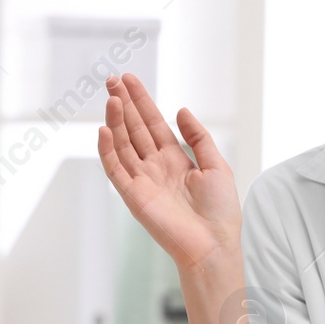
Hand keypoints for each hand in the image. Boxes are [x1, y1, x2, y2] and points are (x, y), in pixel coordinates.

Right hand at [97, 73, 240, 270]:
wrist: (213, 244)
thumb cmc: (220, 211)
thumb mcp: (216, 165)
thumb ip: (198, 137)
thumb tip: (180, 109)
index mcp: (175, 159)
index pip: (153, 123)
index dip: (141, 101)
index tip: (128, 79)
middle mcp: (155, 167)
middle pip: (134, 129)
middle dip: (124, 104)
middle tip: (112, 79)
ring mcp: (142, 180)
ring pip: (122, 144)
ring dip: (116, 121)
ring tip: (112, 97)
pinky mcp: (133, 196)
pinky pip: (115, 169)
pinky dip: (108, 150)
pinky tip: (105, 129)